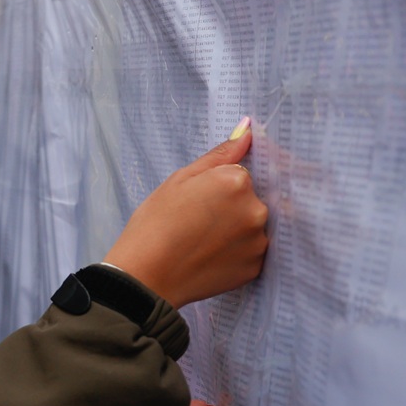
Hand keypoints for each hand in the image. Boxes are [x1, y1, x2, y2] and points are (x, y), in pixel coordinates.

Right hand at [102, 118, 268, 307]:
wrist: (146, 275)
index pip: (242, 173)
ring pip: (253, 225)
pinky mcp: (255, 268)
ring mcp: (258, 242)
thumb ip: (220, 154)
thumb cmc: (156, 222)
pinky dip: (236, 251)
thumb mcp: (181, 178)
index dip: (220, 185)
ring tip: (203, 240)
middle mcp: (256, 210)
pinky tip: (210, 254)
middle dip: (231, 206)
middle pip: (252, 199)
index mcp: (237, 182)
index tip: (203, 199)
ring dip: (236, 228)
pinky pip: (252, 251)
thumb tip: (248, 129)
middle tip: (199, 220)